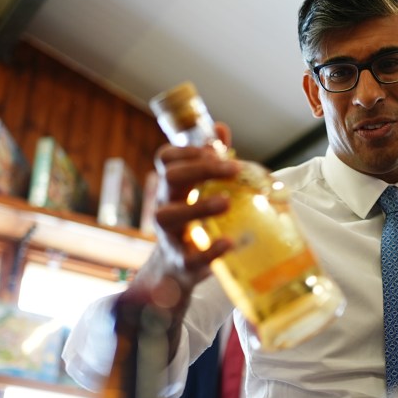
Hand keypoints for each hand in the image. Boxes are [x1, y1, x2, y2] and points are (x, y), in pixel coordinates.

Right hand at [151, 122, 238, 289]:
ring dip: (198, 206)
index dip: (186, 149)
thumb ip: (210, 160)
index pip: (166, 158)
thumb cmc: (191, 221)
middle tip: (232, 169)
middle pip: (170, 178)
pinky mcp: (183, 263)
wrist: (176, 269)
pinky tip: (228, 243)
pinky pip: (190, 257)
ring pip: (170, 215)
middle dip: (200, 169)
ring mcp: (170, 235)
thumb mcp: (198, 190)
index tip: (214, 148)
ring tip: (226, 201)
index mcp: (171, 187)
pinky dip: (209, 251)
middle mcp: (165, 206)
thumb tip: (220, 128)